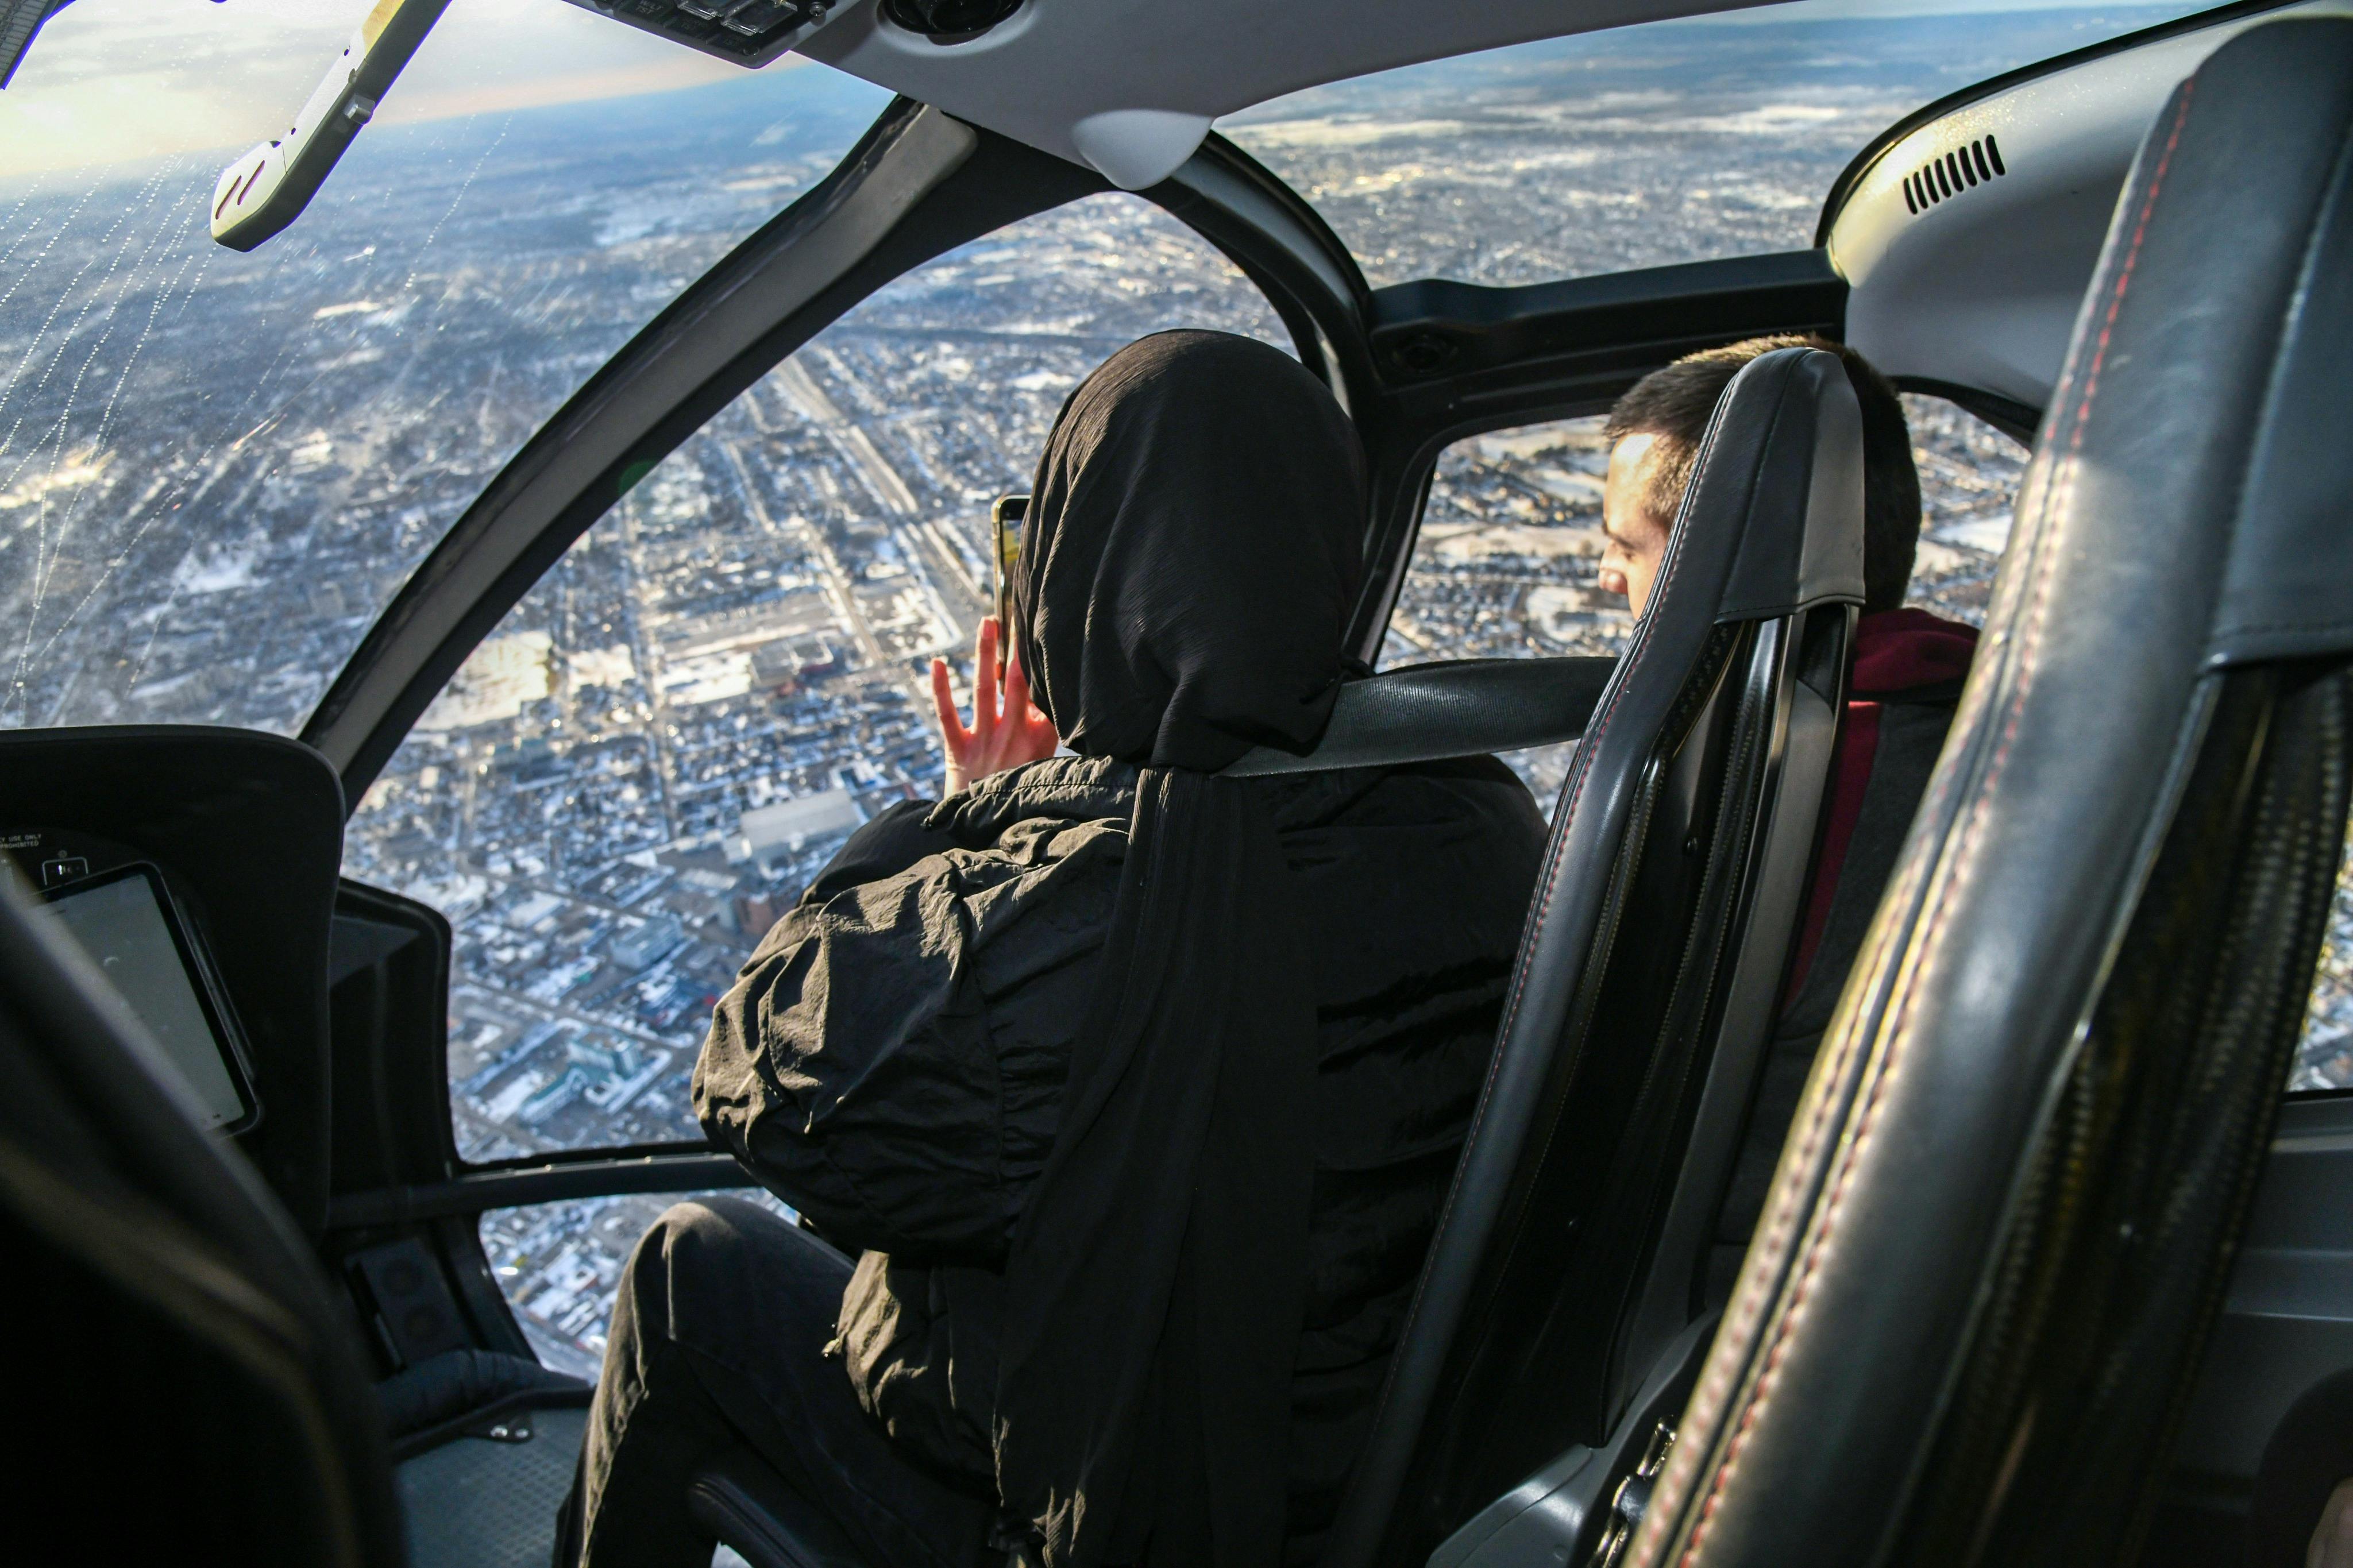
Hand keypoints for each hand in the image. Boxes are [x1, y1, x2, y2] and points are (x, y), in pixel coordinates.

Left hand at [929, 616, 1057, 795]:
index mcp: (1040, 737)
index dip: (1045, 664)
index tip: (1046, 634)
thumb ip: (1049, 729)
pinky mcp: (958, 749)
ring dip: (987, 654)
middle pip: (1020, 683)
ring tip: (988, 622)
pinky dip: (941, 687)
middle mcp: (1014, 735)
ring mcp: (985, 740)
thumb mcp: (1044, 761)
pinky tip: (938, 662)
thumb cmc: (1017, 786)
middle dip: (1019, 648)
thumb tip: (1054, 694)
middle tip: (1019, 616)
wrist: (985, 827)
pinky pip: (947, 713)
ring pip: (986, 689)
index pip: (1045, 694)